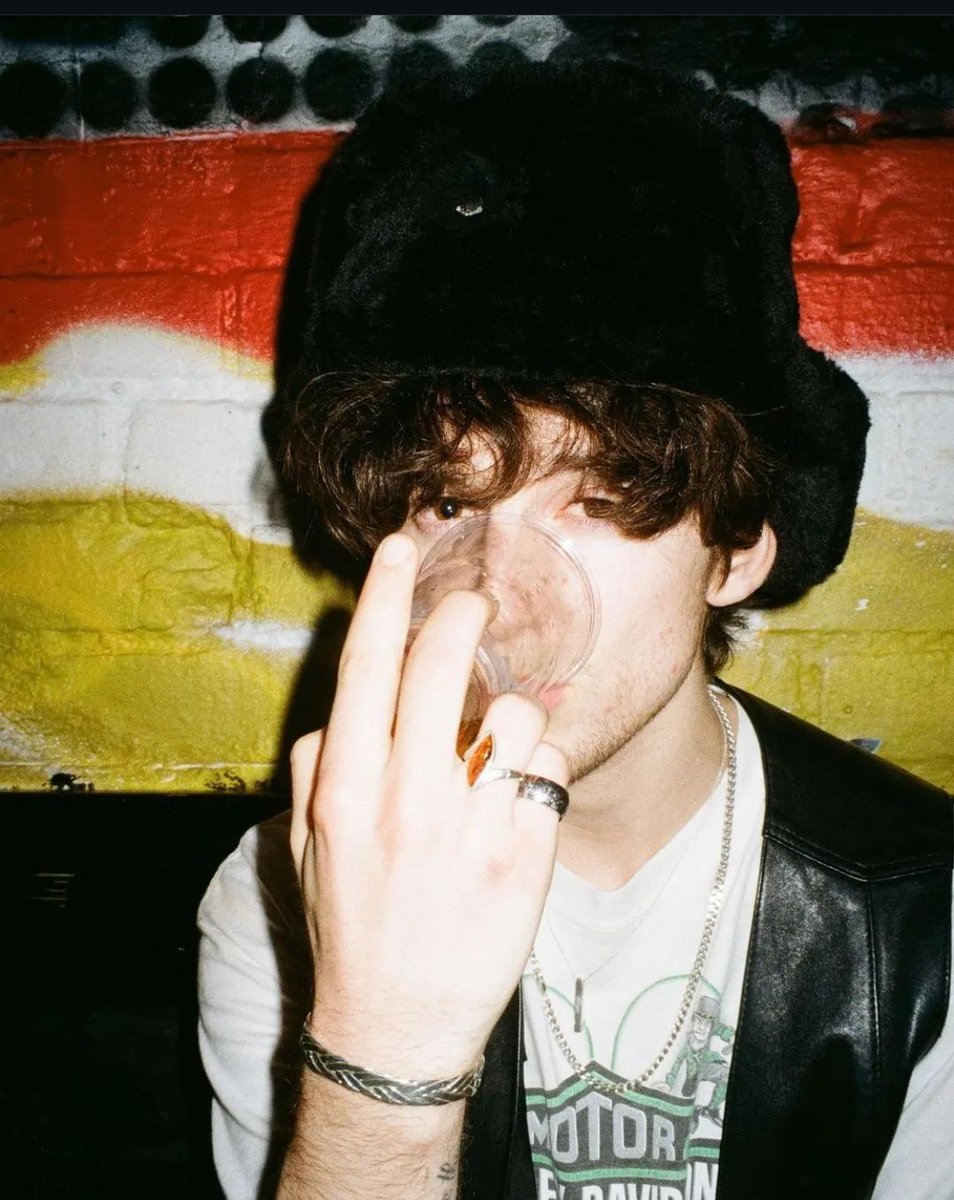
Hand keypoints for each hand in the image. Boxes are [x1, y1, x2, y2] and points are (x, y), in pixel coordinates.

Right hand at [290, 532, 566, 1079]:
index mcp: (345, 787)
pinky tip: (520, 801)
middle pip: (443, 665)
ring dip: (509, 711)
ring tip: (496, 749)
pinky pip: (549, 769)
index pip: (366, 665)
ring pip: (511, 711)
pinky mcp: (525, 855)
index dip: (386, 594)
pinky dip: (540, 769)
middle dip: (464, 614)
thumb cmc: (351, 925)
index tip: (404, 545)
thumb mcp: (308, 846)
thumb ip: (318, 766)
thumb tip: (343, 711)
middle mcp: (406, 796)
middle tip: (476, 602)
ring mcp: (470, 825)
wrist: (397, 1026)